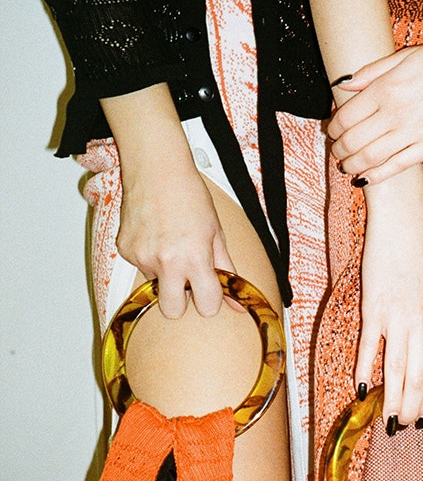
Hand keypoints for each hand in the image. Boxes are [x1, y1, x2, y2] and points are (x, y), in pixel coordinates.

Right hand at [116, 161, 236, 317]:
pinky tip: (156, 236)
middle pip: (172, 311)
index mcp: (194, 259)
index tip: (210, 294)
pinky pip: (141, 267)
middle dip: (181, 303)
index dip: (210, 302)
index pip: (206, 306)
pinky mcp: (124, 250)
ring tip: (171, 245)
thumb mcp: (216, 234)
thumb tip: (239, 303)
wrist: (157, 168)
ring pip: (156, 285)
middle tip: (187, 282)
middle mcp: (166, 262)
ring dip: (165, 274)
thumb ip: (227, 271)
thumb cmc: (190, 196)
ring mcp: (142, 257)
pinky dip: (150, 258)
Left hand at [329, 37, 422, 184]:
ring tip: (345, 166)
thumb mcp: (407, 56)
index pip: (346, 115)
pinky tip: (364, 178)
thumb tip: (343, 85)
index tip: (332, 130)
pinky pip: (396, 167)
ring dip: (351, 165)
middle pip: (353, 140)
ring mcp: (413, 133)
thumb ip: (372, 71)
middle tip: (335, 150)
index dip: (333, 127)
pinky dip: (375, 176)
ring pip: (370, 157)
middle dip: (338, 149)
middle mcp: (395, 112)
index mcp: (386, 88)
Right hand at [357, 174, 422, 424]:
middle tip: (402, 427)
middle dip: (411, 408)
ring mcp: (398, 319)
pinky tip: (360, 391)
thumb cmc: (421, 260)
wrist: (404, 226)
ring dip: (391, 400)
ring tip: (386, 420)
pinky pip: (369, 348)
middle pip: (418, 379)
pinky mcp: (373, 309)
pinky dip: (364, 371)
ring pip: (396, 371)